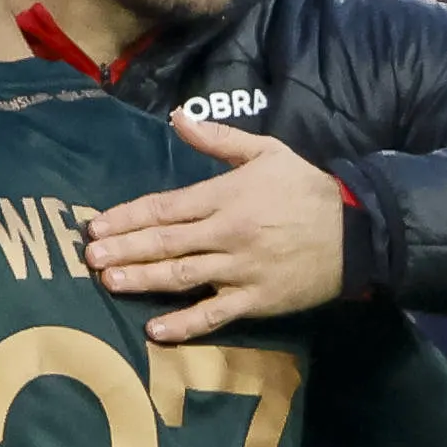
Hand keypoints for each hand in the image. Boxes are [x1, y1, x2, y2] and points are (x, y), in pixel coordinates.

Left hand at [83, 111, 346, 342]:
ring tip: (110, 283)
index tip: (97, 226)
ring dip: (144, 280)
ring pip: (183, 276)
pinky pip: (214, 315)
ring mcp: (241, 270)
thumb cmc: (305, 188)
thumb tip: (176, 116)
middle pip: (167, 242)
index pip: (167, 206)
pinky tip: (154, 330)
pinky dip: (185, 324)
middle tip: (89, 258)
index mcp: (226, 196)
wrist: (357, 231)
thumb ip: (218, 140)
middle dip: (125, 249)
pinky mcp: (255, 300)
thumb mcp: (266, 152)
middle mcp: (227, 233)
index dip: (129, 217)